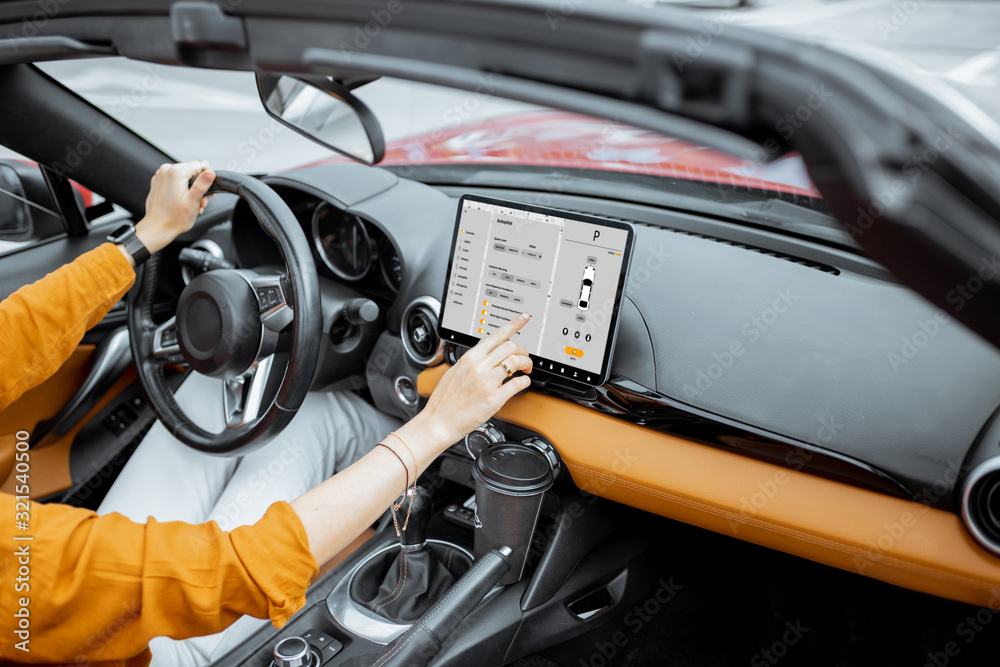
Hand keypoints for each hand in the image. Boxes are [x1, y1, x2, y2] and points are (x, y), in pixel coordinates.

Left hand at [133, 161, 214, 255]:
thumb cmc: (174, 219)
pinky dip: (182, 189)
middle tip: (200, 202)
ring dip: (191, 189)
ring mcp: (161, 175)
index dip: (207, 179)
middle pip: (193, 171)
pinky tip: (183, 201)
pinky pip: (176, 180)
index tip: (206, 192)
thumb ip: (202, 185)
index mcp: (176, 172)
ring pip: (185, 176)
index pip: (201, 165)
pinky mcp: (159, 181)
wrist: (157, 227)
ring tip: (191, 204)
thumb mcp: (193, 202)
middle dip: (199, 186)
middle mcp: (166, 170)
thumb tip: (210, 172)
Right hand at [416, 313, 532, 448]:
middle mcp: (478, 367)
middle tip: (525, 357)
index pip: (495, 335)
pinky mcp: (494, 399)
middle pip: (510, 346)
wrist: (439, 422)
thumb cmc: (444, 401)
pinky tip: (523, 383)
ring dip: (526, 363)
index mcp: (469, 358)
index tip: (523, 319)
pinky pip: (518, 384)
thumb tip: (485, 351)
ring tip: (526, 369)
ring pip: (516, 362)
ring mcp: (487, 383)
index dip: (513, 325)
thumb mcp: (455, 371)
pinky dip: (525, 381)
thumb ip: (471, 360)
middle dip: (523, 350)